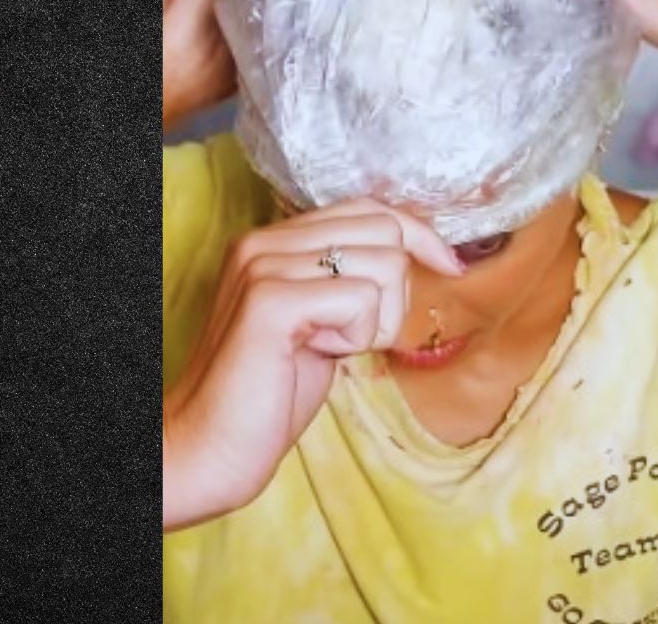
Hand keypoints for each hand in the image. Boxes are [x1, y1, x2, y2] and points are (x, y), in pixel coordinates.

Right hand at [161, 199, 461, 530]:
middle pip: (386, 230)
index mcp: (274, 240)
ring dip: (375, 321)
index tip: (448, 267)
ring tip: (329, 348)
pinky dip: (357, 337)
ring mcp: (264, 266)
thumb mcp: (321, 323)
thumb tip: (413, 256)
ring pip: (385, 264)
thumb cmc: (267, 396)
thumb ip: (349, 282)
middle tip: (356, 336)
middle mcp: (264, 241)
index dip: (419, 235)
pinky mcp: (271, 302)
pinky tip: (319, 355)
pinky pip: (362, 299)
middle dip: (396, 292)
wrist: (209, 448)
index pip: (370, 208)